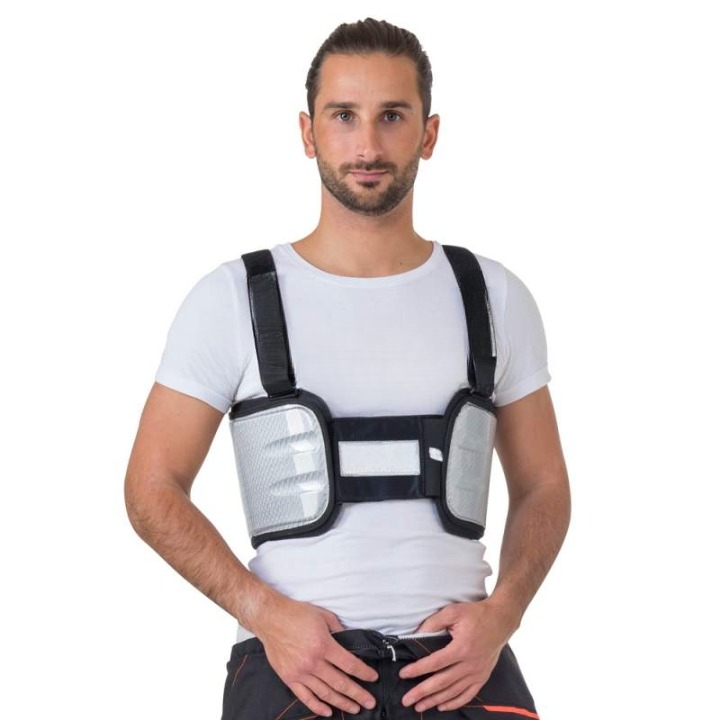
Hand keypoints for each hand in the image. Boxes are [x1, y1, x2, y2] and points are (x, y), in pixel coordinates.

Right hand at [252, 591, 378, 716]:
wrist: (270, 618)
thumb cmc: (296, 614)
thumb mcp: (323, 616)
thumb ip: (339, 631)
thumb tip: (350, 643)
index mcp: (323, 645)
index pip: (349, 664)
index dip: (364, 673)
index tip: (373, 678)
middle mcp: (312, 662)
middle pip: (340, 683)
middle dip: (358, 694)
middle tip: (370, 702)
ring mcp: (300, 672)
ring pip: (325, 693)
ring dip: (341, 702)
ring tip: (354, 708)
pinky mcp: (289, 678)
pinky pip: (305, 697)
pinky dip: (317, 707)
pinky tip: (328, 712)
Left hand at [397, 597, 518, 712]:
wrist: (500, 619)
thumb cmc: (476, 614)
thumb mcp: (453, 611)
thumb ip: (434, 622)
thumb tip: (417, 634)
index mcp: (461, 647)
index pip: (435, 663)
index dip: (417, 670)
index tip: (403, 674)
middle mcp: (470, 664)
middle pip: (442, 682)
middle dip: (422, 692)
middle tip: (407, 700)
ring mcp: (477, 672)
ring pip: (453, 691)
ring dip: (435, 700)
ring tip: (420, 706)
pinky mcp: (483, 676)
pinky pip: (468, 695)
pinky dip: (454, 702)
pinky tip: (442, 707)